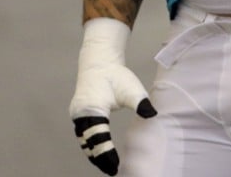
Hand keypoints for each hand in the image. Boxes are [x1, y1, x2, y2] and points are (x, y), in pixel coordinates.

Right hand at [69, 18, 155, 174]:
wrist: (99, 63)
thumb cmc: (116, 76)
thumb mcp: (131, 89)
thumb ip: (140, 103)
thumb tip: (152, 114)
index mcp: (92, 110)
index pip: (98, 138)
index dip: (106, 154)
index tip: (115, 167)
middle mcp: (81, 115)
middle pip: (88, 142)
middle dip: (98, 158)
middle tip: (111, 171)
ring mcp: (78, 116)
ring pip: (84, 140)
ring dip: (93, 153)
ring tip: (106, 167)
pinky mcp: (80, 115)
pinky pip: (83, 134)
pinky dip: (91, 145)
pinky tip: (99, 153)